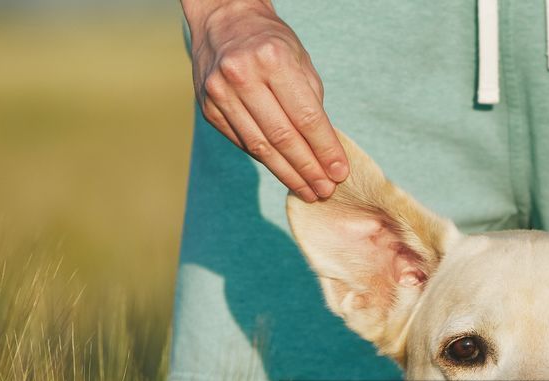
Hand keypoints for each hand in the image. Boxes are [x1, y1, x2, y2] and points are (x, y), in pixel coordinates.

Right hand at [184, 0, 347, 200]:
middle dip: (307, 169)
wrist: (223, 20)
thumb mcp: (299, 61)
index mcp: (272, 59)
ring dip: (287, 174)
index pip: (306, 117)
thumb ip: (311, 103)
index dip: (325, 149)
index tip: (339, 172)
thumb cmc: (271, 42)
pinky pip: (243, 142)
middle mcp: (242, 75)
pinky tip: (283, 172)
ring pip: (260, 146)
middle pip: (282, 137)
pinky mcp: (208, 108)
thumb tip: (325, 152)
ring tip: (308, 191)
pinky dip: (265, 160)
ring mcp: (220, 93)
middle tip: (325, 191)